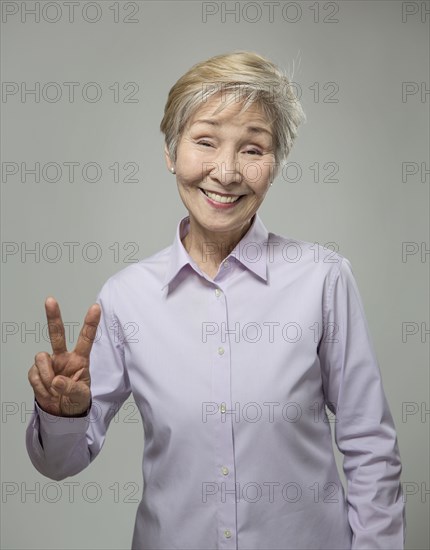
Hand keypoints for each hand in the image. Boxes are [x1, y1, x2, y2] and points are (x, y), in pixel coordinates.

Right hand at [28, 297, 100, 416]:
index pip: (86, 338)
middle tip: (50, 301)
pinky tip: (47, 392)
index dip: (90, 323)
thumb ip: (71, 388)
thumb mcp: (81, 396)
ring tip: (54, 389)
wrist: (62, 412)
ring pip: (41, 359)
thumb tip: (57, 381)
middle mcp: (64, 357)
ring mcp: (49, 363)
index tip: (96, 307)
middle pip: (57, 334)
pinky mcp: (36, 371)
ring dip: (46, 376)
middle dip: (53, 317)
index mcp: (80, 359)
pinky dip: (40, 386)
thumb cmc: (76, 399)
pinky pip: (34, 374)